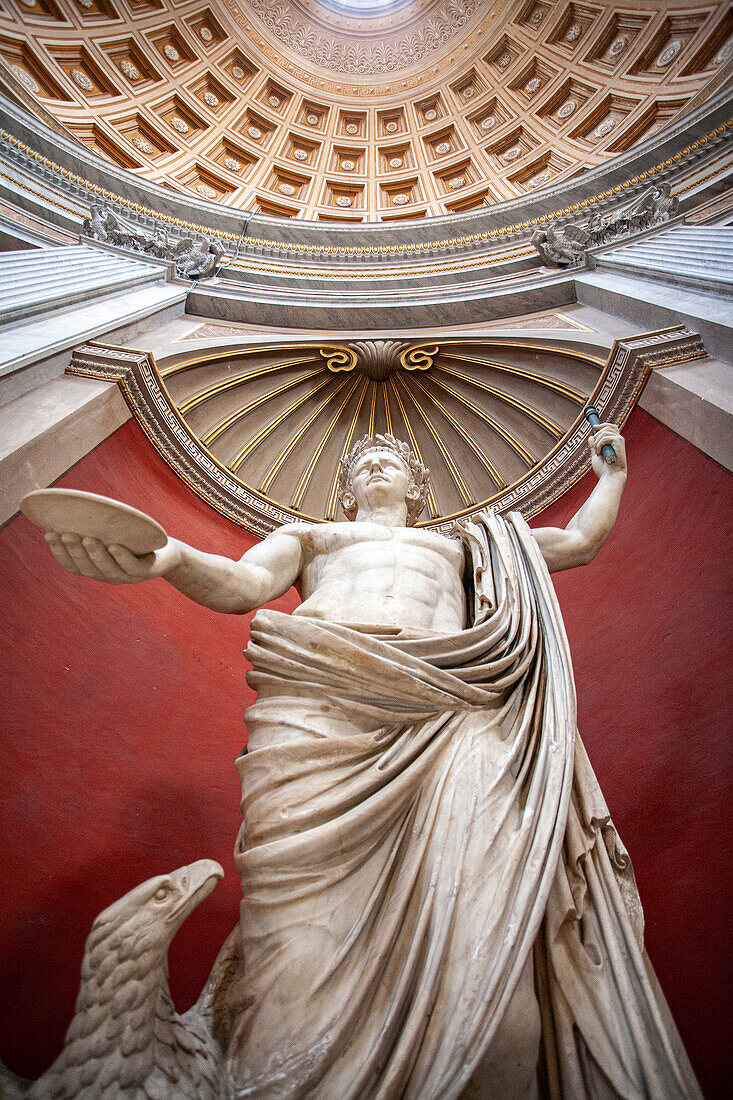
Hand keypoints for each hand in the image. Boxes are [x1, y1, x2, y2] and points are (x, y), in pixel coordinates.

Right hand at [44, 533, 181, 584]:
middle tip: (66, 533)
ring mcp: (126, 576)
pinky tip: (115, 547)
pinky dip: (122, 557)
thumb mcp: (111, 533)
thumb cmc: (133, 540)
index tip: (49, 534)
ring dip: (96, 554)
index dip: (60, 552)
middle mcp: (107, 576)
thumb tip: (68, 504)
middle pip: (88, 567)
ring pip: (108, 568)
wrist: (166, 553)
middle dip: (75, 551)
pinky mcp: (145, 573)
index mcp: (95, 569)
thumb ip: (92, 526)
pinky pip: (131, 567)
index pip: (72, 565)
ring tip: (88, 538)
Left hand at [589, 423, 626, 478]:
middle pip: (607, 427)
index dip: (603, 425)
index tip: (594, 427)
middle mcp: (619, 439)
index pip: (611, 427)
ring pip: (604, 432)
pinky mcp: (618, 442)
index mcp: (615, 442)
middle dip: (597, 434)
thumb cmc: (604, 469)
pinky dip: (599, 445)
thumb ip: (594, 446)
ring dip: (597, 442)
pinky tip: (599, 453)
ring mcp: (619, 440)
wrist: (610, 476)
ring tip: (597, 452)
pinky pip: (605, 438)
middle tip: (595, 447)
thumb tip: (591, 436)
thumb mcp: (596, 455)